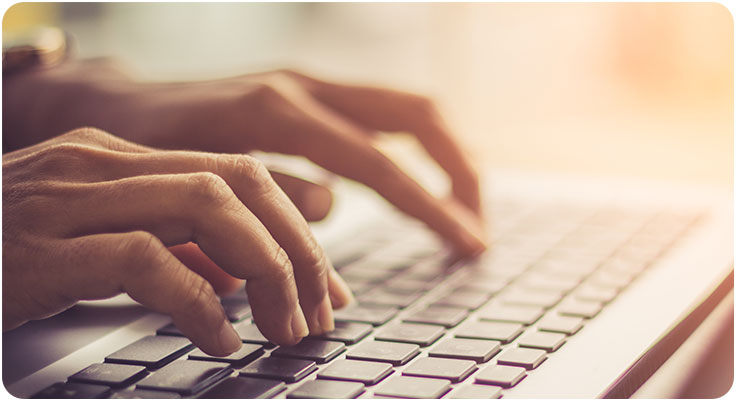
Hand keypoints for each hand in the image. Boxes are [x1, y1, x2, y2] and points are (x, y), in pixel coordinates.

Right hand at [2, 127, 353, 354]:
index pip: (240, 175)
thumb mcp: (98, 248)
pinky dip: (197, 301)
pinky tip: (219, 340)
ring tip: (285, 327)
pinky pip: (145, 259)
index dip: (298, 230)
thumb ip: (170, 251)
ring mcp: (67, 198)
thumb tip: (238, 277)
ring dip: (264, 270)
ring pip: (206, 206)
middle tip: (320, 312)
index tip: (327, 287)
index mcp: (121, 158)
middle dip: (296, 250)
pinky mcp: (39, 249)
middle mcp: (100, 163)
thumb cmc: (2, 260)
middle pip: (239, 183)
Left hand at [177, 70, 487, 253]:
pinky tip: (418, 183)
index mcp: (278, 112)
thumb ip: (266, 193)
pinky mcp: (309, 93)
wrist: (119, 102)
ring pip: (405, 108)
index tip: (469, 243)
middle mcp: (305, 86)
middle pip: (414, 113)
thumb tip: (331, 210)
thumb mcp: (194, 179)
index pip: (378, 163)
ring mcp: (310, 84)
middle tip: (479, 224)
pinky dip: (412, 151)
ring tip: (463, 208)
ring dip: (445, 155)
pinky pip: (380, 116)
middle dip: (459, 169)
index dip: (430, 206)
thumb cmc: (147, 146)